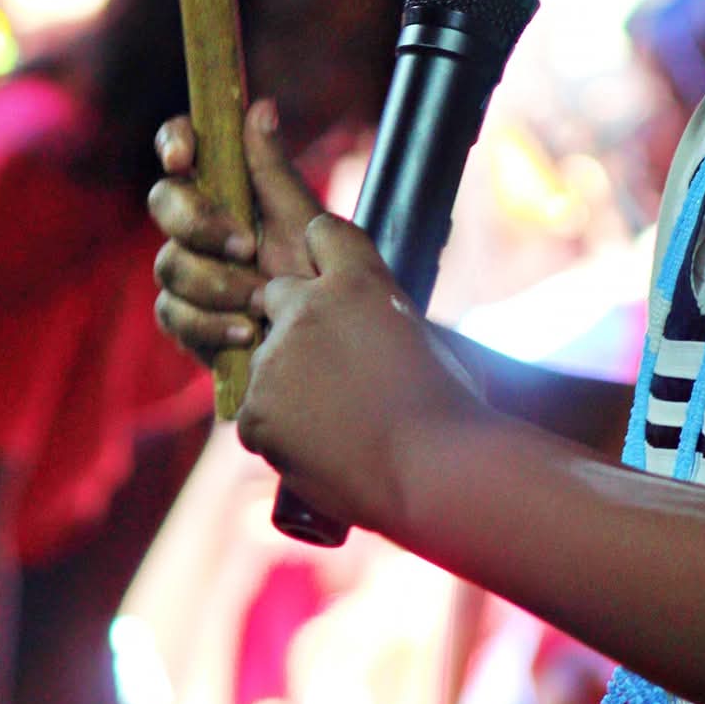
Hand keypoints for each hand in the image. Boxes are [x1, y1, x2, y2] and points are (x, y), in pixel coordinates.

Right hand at [150, 101, 319, 364]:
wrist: (328, 348)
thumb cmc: (321, 278)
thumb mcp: (304, 222)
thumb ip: (275, 171)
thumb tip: (261, 106)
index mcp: (228, 189)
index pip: (182, 146)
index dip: (174, 141)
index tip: (184, 159)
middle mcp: (201, 225)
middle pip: (163, 201)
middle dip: (199, 223)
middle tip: (246, 246)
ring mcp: (189, 271)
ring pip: (168, 263)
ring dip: (217, 283)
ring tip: (265, 302)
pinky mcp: (186, 318)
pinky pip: (172, 313)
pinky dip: (210, 323)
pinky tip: (247, 332)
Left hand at [237, 196, 485, 531]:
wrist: (431, 470)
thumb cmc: (450, 409)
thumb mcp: (431, 340)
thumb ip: (389, 320)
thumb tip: (379, 328)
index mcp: (359, 281)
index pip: (323, 233)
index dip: (326, 255)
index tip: (331, 278)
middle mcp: (307, 309)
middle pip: (278, 296)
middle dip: (295, 322)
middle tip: (331, 364)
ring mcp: (274, 360)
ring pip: (265, 363)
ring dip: (287, 384)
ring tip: (337, 422)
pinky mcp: (254, 411)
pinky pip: (254, 417)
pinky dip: (279, 433)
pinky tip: (321, 448)